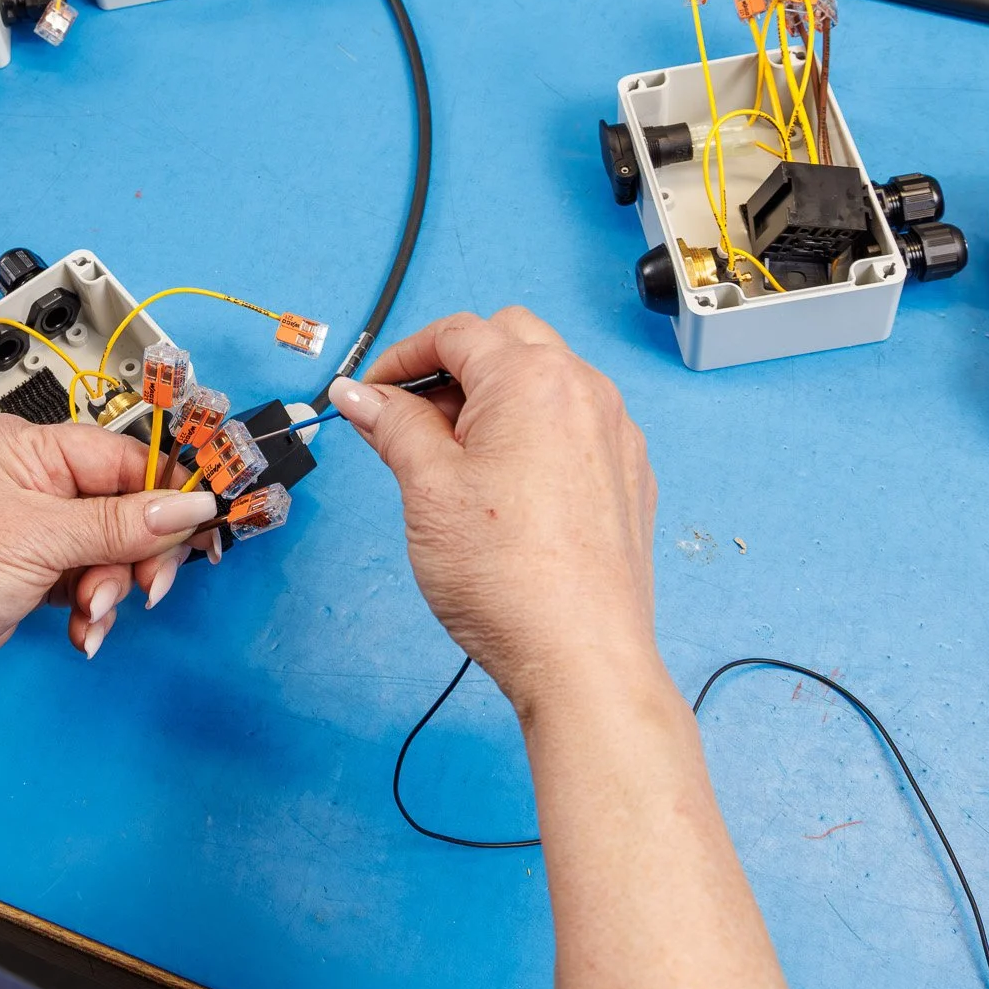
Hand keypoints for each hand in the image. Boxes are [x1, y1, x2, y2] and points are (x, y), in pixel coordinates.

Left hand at [0, 414, 218, 755]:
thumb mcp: (41, 540)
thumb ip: (121, 524)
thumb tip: (190, 505)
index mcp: (33, 451)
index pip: (126, 458)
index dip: (166, 493)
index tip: (202, 523)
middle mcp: (38, 485)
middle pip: (129, 508)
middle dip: (139, 553)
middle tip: (144, 585)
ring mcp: (39, 533)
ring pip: (116, 552)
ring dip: (115, 589)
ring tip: (92, 611)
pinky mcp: (38, 577)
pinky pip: (95, 585)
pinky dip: (97, 610)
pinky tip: (84, 630)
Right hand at [327, 308, 662, 714]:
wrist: (580, 656)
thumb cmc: (506, 576)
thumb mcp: (427, 487)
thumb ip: (392, 425)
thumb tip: (359, 393)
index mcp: (534, 379)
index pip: (456, 332)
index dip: (402, 357)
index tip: (371, 393)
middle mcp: (586, 391)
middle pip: (508, 340)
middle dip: (453, 366)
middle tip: (411, 420)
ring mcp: (616, 434)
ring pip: (546, 381)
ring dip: (495, 398)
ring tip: (454, 460)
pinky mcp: (629, 476)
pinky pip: (576, 424)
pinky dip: (534, 431)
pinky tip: (505, 487)